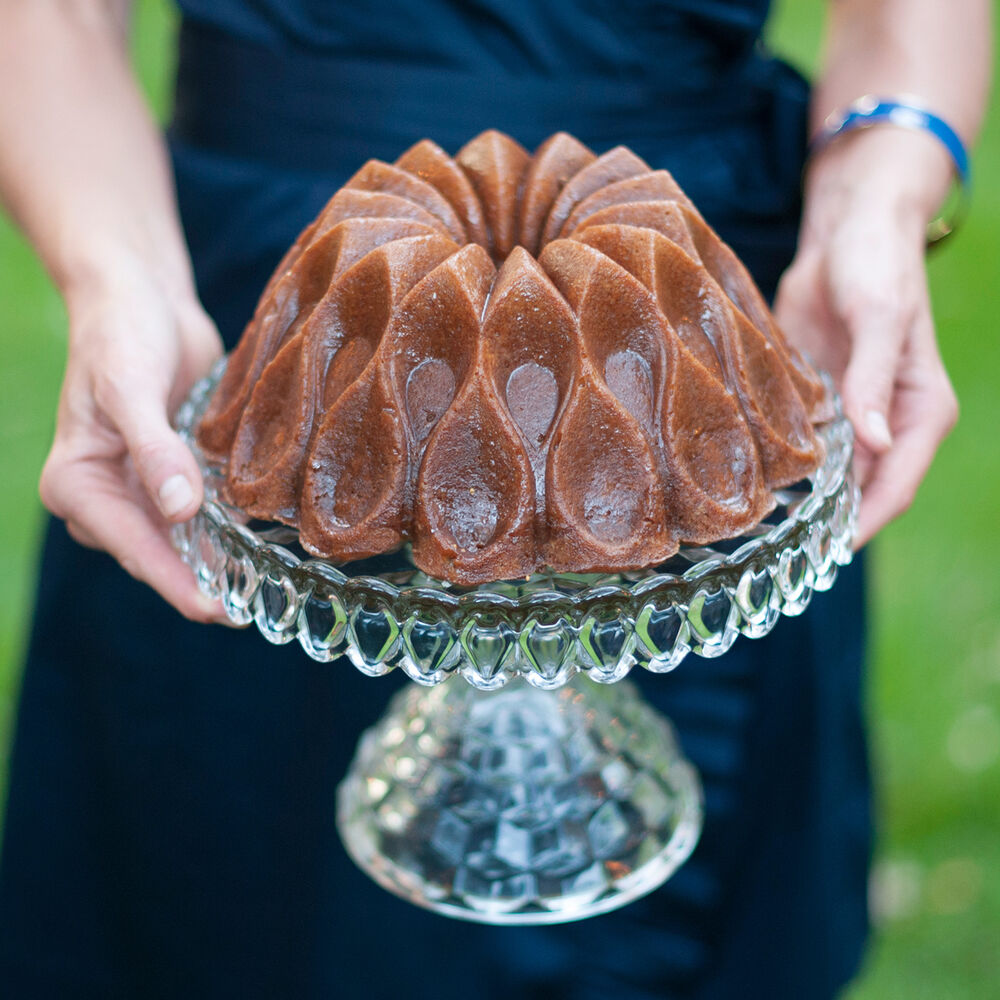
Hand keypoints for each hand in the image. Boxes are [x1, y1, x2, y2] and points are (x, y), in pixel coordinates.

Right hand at [39, 251, 225, 620]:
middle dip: (199, 582)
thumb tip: (180, 512)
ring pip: (182, 542)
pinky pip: (202, 515)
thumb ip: (154, 452)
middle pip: (157, 553)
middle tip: (250, 612)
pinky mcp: (175, 476)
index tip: (214, 610)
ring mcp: (142, 490)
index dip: (174, 581)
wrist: (142, 298)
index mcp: (77, 483)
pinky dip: (226, 532)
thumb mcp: (130, 388)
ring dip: (217, 564)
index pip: (131, 545)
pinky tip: (260, 549)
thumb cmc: (121, 335)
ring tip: (263, 591)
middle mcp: (107, 496)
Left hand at [774, 128, 958, 546]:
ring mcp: (850, 418)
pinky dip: (780, 470)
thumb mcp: (880, 317)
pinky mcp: (817, 403)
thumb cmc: (877, 265)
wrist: (847, 230)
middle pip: (858, 494)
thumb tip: (879, 444)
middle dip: (825, 525)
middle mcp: (886, 425)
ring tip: (753, 536)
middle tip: (774, 558)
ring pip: (826, 479)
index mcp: (919, 413)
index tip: (820, 555)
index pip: (894, 486)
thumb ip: (876, 380)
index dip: (861, 524)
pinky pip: (800, 449)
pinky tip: (745, 488)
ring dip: (798, 504)